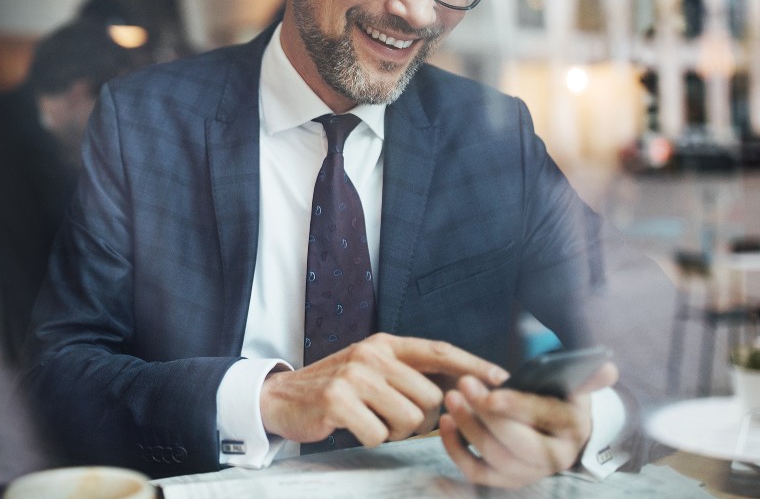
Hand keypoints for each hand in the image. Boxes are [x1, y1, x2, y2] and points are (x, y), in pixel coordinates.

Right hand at [260, 333, 509, 446]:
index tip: (502, 378)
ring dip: (394, 430)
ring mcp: (354, 376)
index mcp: (384, 345)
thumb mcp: (372, 370)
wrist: (281, 397)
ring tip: (370, 419)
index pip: (439, 351)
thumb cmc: (336, 388)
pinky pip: (380, 434)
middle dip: (419, 418)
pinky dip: (370, 438)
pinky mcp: (338, 400)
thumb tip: (463, 387)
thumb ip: (409, 374)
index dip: (473, 365)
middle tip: (390, 416)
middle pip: (430, 397)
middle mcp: (371, 355)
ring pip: (409, 419)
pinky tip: (352, 426)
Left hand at [439, 361, 618, 488]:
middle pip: (518, 444)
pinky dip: (456, 450)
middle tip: (462, 386)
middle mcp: (555, 458)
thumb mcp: (574, 384)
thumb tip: (608, 369)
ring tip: (451, 398)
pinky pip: (476, 471)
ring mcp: (529, 472)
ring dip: (468, 428)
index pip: (546, 417)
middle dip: (487, 416)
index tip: (490, 391)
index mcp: (573, 429)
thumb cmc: (557, 397)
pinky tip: (444, 423)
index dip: (518, 405)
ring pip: (495, 457)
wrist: (553, 428)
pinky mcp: (504, 479)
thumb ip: (587, 376)